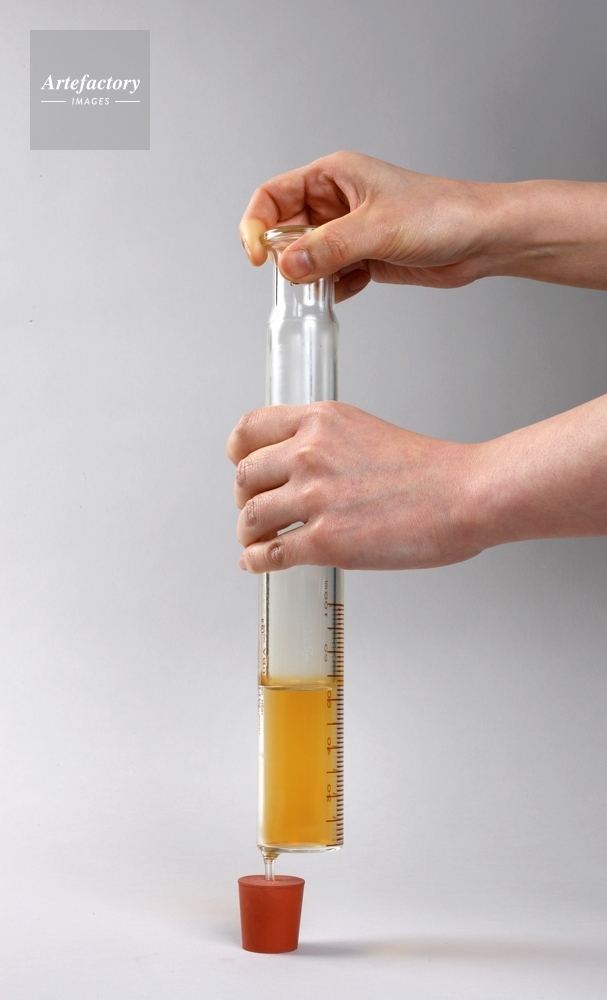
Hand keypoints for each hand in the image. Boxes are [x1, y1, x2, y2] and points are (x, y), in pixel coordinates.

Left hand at [227, 396, 606, 572]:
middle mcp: (309, 453)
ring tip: (257, 541)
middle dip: (244, 497)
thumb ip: (329, 445)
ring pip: (251, 517)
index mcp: (321, 421)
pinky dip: (255, 561)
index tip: (240, 464)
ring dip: (249, 533)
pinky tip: (257, 564)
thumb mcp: (367, 433)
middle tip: (254, 510)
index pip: (250, 429)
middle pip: (244, 476)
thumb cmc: (432, 471)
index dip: (238, 453)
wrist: (464, 495)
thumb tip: (305, 471)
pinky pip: (269, 553)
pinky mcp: (324, 540)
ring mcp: (314, 497)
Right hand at [240, 151, 492, 302]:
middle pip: (285, 231)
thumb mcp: (377, 230)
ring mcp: (349, 231)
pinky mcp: (363, 257)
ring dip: (311, 276)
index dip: (256, 226)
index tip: (257, 258)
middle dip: (287, 257)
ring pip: (307, 258)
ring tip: (334, 282)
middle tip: (300, 276)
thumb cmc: (441, 214)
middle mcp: (336, 201)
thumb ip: (327, 248)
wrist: (482, 239)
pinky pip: (330, 276)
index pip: (272, 197)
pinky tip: (353, 287)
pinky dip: (333, 288)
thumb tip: (285, 267)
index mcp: (332, 176)